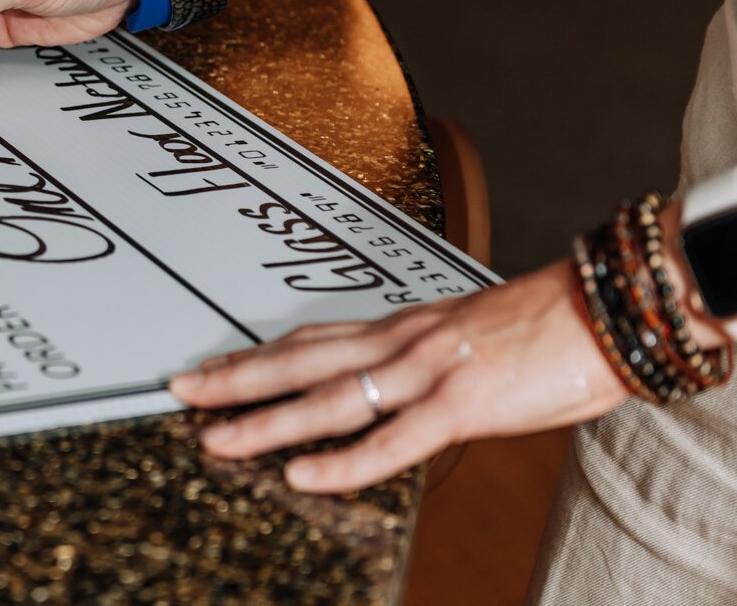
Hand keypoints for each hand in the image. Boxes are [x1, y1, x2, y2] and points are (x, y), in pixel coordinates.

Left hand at [167, 259, 630, 493]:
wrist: (605, 311)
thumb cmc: (544, 326)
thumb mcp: (465, 336)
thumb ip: (423, 359)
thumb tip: (397, 386)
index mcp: (402, 325)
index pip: (310, 338)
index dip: (256, 353)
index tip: (211, 365)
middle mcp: (401, 341)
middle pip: (298, 359)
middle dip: (234, 377)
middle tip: (180, 390)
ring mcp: (426, 371)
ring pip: (326, 397)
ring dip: (265, 418)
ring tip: (216, 435)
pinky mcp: (460, 404)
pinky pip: (391, 439)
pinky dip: (344, 460)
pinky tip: (304, 475)